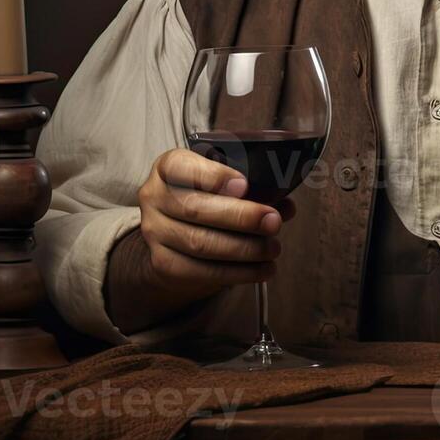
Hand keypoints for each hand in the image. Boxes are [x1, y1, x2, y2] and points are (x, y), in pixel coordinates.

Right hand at [138, 147, 294, 294]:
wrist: (174, 234)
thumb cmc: (206, 198)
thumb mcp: (221, 182)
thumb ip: (251, 187)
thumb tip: (285, 204)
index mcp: (168, 167)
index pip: (181, 167)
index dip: (213, 176)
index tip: (244, 185)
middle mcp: (155, 197)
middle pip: (195, 209)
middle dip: (240, 217)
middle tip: (273, 221)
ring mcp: (154, 232)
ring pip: (200, 244)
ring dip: (244, 249)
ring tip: (273, 248)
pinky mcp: (163, 264)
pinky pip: (201, 272)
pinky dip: (237, 273)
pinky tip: (262, 269)